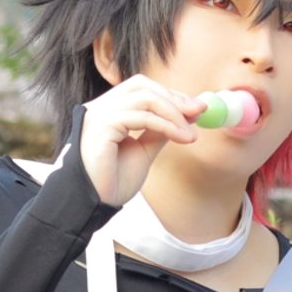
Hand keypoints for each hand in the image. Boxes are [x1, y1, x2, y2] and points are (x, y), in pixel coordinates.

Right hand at [79, 74, 205, 205]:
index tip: (196, 108)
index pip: (141, 89)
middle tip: (199, 112)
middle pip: (142, 87)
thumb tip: (182, 117)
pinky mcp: (102, 126)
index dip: (170, 95)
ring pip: (145, 98)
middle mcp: (99, 108)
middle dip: (174, 98)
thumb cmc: (111, 182)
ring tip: (190, 133)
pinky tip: (180, 137)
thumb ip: (157, 132)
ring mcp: (98, 115)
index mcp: (107, 111)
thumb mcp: (142, 151)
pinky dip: (166, 124)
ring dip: (174, 113)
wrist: (92, 205)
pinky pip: (142, 117)